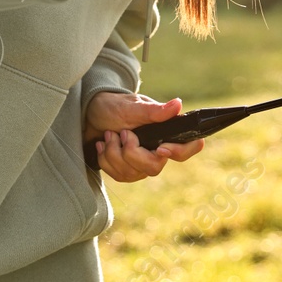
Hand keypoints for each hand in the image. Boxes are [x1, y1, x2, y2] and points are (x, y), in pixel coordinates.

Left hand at [83, 92, 204, 181]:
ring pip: (132, 173)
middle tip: (121, 133)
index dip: (179, 152)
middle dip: (131, 153)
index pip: (189, 148)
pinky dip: (106, 160)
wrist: (92, 114)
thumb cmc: (114, 106)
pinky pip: (119, 176)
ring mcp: (143, 163)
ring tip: (108, 135)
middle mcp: (158, 150)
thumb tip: (178, 105)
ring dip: (113, 153)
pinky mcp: (128, 170)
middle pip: (154, 167)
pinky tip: (103, 146)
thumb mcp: (132, 106)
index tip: (160, 148)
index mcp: (166, 131)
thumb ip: (155, 111)